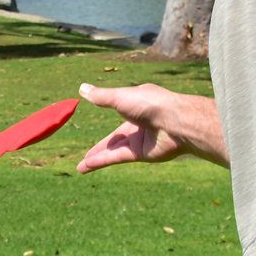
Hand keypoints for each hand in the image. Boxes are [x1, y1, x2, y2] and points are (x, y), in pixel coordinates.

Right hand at [75, 83, 226, 171]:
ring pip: (114, 150)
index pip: (118, 110)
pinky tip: (87, 166)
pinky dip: (102, 161)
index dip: (105, 116)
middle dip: (100, 146)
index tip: (94, 117)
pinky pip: (117, 157)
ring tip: (81, 167)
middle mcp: (138, 123)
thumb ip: (101, 96)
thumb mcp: (120, 97)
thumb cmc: (150, 104)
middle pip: (115, 138)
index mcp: (136, 104)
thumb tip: (81, 88)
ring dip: (97, 157)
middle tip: (86, 155)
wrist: (174, 122)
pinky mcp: (140, 154)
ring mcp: (140, 139)